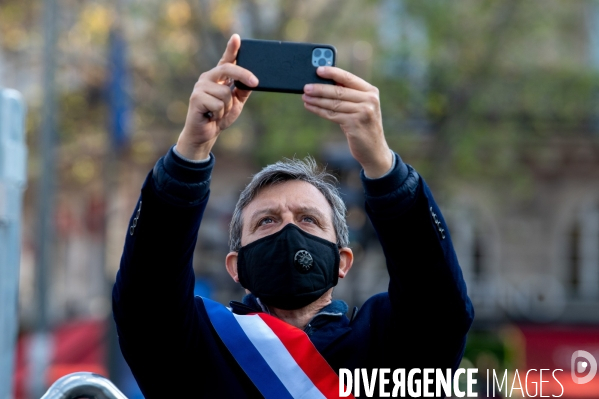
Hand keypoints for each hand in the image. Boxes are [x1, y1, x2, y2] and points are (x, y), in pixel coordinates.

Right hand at [175, 34, 257, 159]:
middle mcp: (207, 78)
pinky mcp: (196, 99)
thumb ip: (243, 89)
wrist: (206, 134)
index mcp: (218, 77)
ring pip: (226, 93)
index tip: (237, 38)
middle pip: (228, 69)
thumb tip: (253, 80)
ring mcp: (200, 87)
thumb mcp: (236, 102)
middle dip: (244, 75)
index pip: (226, 60)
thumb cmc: (220, 116)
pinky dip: (219, 114)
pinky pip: (218, 104)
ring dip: (227, 108)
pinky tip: (212, 117)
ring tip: (219, 113)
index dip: (231, 49)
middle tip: (255, 83)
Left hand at [302, 67, 392, 177]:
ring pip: (334, 103)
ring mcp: (363, 112)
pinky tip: (310, 107)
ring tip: (305, 97)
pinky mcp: (355, 124)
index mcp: (371, 91)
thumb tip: (325, 83)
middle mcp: (369, 100)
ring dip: (317, 100)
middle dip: (320, 88)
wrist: (374, 149)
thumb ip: (349, 95)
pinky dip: (319, 110)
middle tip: (306, 87)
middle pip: (339, 91)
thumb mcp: (362, 107)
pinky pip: (332, 115)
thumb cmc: (363, 125)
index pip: (349, 78)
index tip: (318, 70)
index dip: (332, 72)